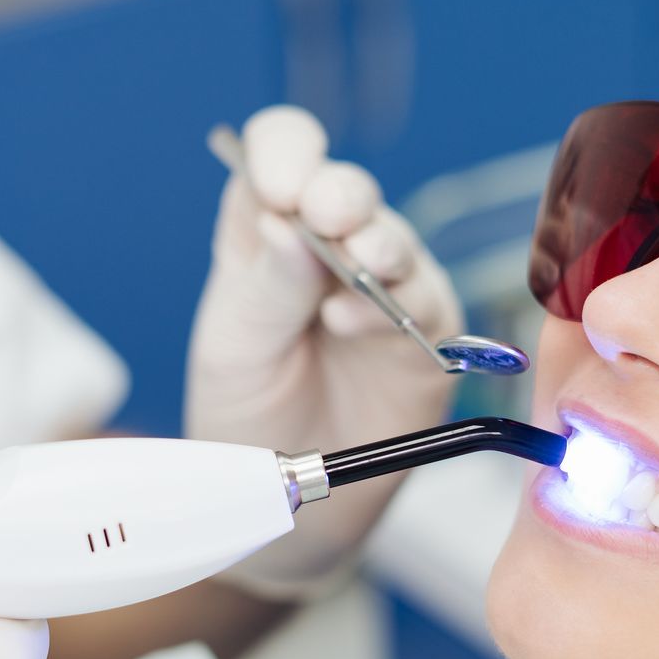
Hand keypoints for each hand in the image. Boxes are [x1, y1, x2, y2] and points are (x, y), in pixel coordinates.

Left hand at [187, 106, 463, 596]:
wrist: (291, 505)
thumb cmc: (248, 416)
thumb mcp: (234, 350)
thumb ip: (263, 288)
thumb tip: (286, 221)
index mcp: (266, 233)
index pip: (280, 154)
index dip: (287, 153)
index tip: (282, 185)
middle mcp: (328, 248)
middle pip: (344, 188)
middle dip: (339, 195)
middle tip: (327, 216)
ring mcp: (381, 287)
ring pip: (392, 238)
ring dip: (376, 244)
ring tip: (357, 266)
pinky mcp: (425, 334)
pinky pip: (423, 300)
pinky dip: (394, 304)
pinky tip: (358, 321)